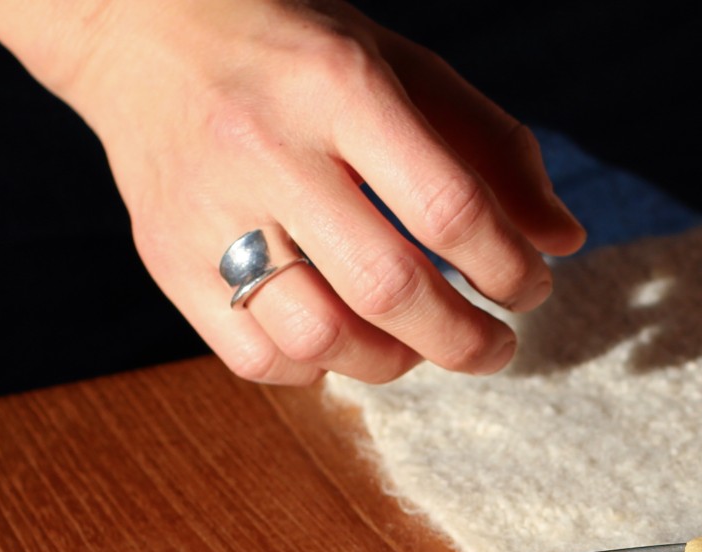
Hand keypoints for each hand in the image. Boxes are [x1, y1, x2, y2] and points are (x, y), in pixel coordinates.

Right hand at [0, 0, 585, 384]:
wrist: (138, 26)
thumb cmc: (296, 53)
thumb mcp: (400, 67)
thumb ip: (490, 148)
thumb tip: (564, 240)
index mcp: (338, 86)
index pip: (447, 208)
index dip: (509, 267)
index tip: (531, 287)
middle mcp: (267, 147)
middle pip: (389, 288)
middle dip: (466, 339)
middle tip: (497, 345)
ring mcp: (208, 207)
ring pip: (318, 336)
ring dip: (394, 363)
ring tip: (420, 347)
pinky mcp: (165, 255)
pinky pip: (254, 355)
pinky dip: (316, 368)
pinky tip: (342, 342)